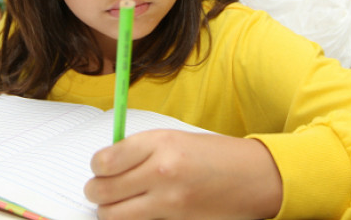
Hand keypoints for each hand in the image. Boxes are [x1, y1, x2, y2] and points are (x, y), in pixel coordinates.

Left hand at [85, 130, 280, 219]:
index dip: (97, 166)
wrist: (254, 177)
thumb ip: (141, 149)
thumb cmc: (217, 156)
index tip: (100, 167)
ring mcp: (168, 201)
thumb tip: (108, 161)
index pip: (106, 159)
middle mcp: (162, 171)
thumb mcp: (177, 138)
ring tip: (115, 203)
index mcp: (161, 142)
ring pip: (112, 215)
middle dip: (96, 190)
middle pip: (103, 190)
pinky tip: (135, 212)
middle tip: (100, 187)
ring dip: (107, 210)